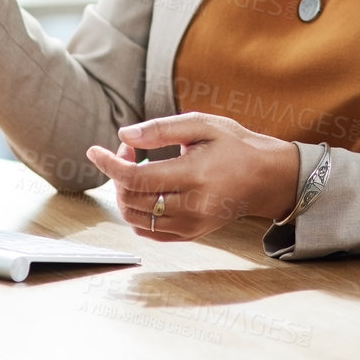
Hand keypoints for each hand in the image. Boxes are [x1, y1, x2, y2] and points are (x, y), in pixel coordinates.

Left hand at [84, 113, 300, 241]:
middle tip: (131, 148)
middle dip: (119, 172)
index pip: (138, 177)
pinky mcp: (191, 234)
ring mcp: (192, 225)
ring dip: (125, 192)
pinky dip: (137, 212)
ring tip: (138, 167)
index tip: (93, 151)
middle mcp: (192, 206)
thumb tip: (124, 136)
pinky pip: (149, 230)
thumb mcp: (202, 125)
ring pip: (136, 218)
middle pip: (133, 198)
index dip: (110, 165)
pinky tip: (146, 190)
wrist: (265, 178)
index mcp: (195, 176)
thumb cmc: (235, 146)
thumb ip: (162, 128)